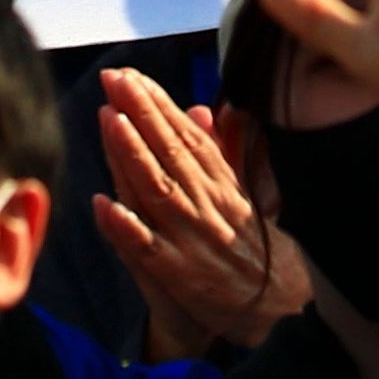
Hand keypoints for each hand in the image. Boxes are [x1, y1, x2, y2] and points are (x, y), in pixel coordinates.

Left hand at [89, 67, 295, 355]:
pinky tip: (102, 205)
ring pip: (158, 190)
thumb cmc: (249, 241)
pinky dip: (126, 228)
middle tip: (114, 79)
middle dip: (141, 113)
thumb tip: (204, 108)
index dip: (158, 104)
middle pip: (169, 152)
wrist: (276, 303)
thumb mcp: (241, 191)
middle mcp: (205, 203)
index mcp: (219, 181)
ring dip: (132, 155)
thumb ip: (220, 150)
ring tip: (110, 120)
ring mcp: (191, 237)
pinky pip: (147, 248)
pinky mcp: (178, 273)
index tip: (133, 76)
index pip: (186, 135)